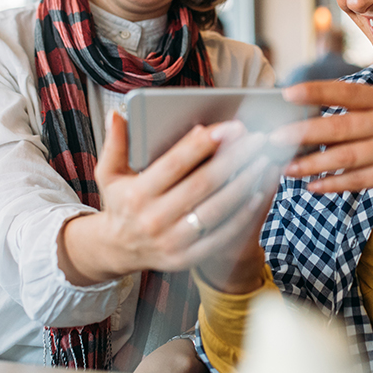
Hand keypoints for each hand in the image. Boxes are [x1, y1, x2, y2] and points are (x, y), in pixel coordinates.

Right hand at [60, 112, 276, 284]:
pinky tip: (257, 192)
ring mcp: (172, 242)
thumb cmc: (121, 203)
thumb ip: (115, 143)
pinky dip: (242, 214)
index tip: (230, 127)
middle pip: (203, 184)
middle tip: (257, 139)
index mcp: (136, 195)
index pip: (175, 164)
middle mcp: (154, 219)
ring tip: (263, 160)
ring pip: (217, 209)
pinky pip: (222, 234)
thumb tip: (117, 113)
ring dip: (245, 183)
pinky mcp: (187, 258)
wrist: (117, 250)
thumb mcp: (108, 173)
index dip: (204, 144)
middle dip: (234, 159)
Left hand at [274, 81, 372, 199]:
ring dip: (313, 164)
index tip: (288, 94)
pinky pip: (358, 180)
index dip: (317, 92)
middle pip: (341, 128)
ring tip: (288, 168)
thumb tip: (308, 119)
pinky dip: (333, 184)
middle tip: (276, 138)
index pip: (348, 93)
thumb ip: (358, 112)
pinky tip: (314, 186)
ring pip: (346, 157)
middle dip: (305, 133)